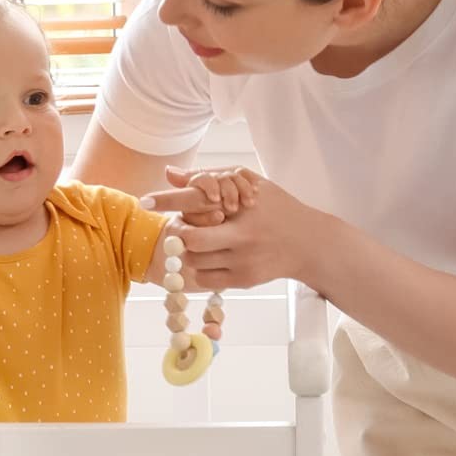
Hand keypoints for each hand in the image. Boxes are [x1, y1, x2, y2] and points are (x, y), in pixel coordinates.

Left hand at [146, 168, 329, 291]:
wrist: (310, 243)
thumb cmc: (276, 208)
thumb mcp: (249, 184)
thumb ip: (210, 178)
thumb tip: (169, 174)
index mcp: (243, 206)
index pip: (196, 201)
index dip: (168, 201)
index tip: (144, 201)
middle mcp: (243, 235)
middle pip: (190, 239)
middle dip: (180, 233)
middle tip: (182, 228)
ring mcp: (243, 261)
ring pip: (194, 261)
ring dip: (188, 252)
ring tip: (200, 242)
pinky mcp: (243, 281)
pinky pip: (204, 279)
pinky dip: (199, 269)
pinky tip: (210, 258)